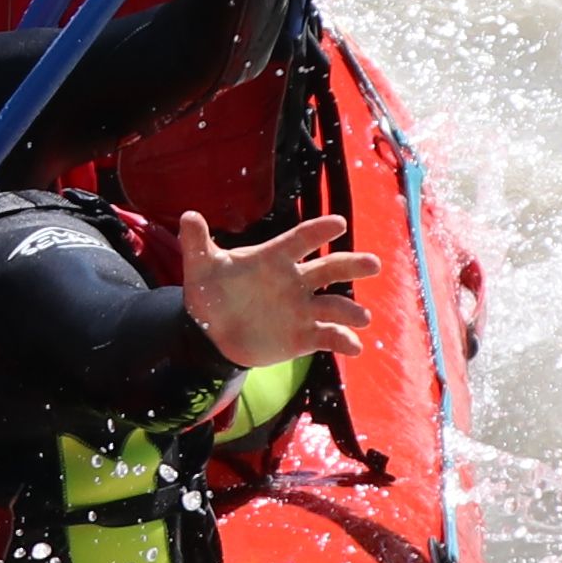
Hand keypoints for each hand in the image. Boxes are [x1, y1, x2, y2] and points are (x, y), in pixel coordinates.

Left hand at [175, 207, 382, 367]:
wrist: (211, 334)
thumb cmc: (211, 292)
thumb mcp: (201, 268)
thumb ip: (197, 243)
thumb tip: (188, 216)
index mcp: (275, 258)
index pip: (301, 239)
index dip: (319, 230)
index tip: (337, 224)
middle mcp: (296, 281)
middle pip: (331, 268)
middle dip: (353, 265)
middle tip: (373, 264)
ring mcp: (302, 309)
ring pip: (335, 306)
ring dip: (351, 311)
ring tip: (362, 317)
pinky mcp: (304, 336)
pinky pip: (328, 336)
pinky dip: (343, 340)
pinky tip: (352, 346)